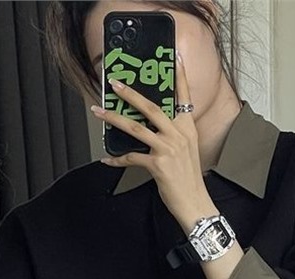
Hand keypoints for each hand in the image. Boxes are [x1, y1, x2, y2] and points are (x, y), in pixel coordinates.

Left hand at [92, 53, 217, 233]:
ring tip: (99, 111)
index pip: (184, 99)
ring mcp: (168, 150)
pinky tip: (108, 159)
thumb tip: (153, 130)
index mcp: (187, 131)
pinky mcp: (158, 165)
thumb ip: (173, 137)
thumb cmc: (189, 181)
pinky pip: (132, 157)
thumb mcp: (187, 153)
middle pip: (152, 107)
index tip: (175, 59)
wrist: (195, 204)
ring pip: (136, 128)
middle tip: (114, 84)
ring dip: (114, 119)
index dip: (179, 77)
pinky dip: (117, 159)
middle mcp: (179, 136)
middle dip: (130, 94)